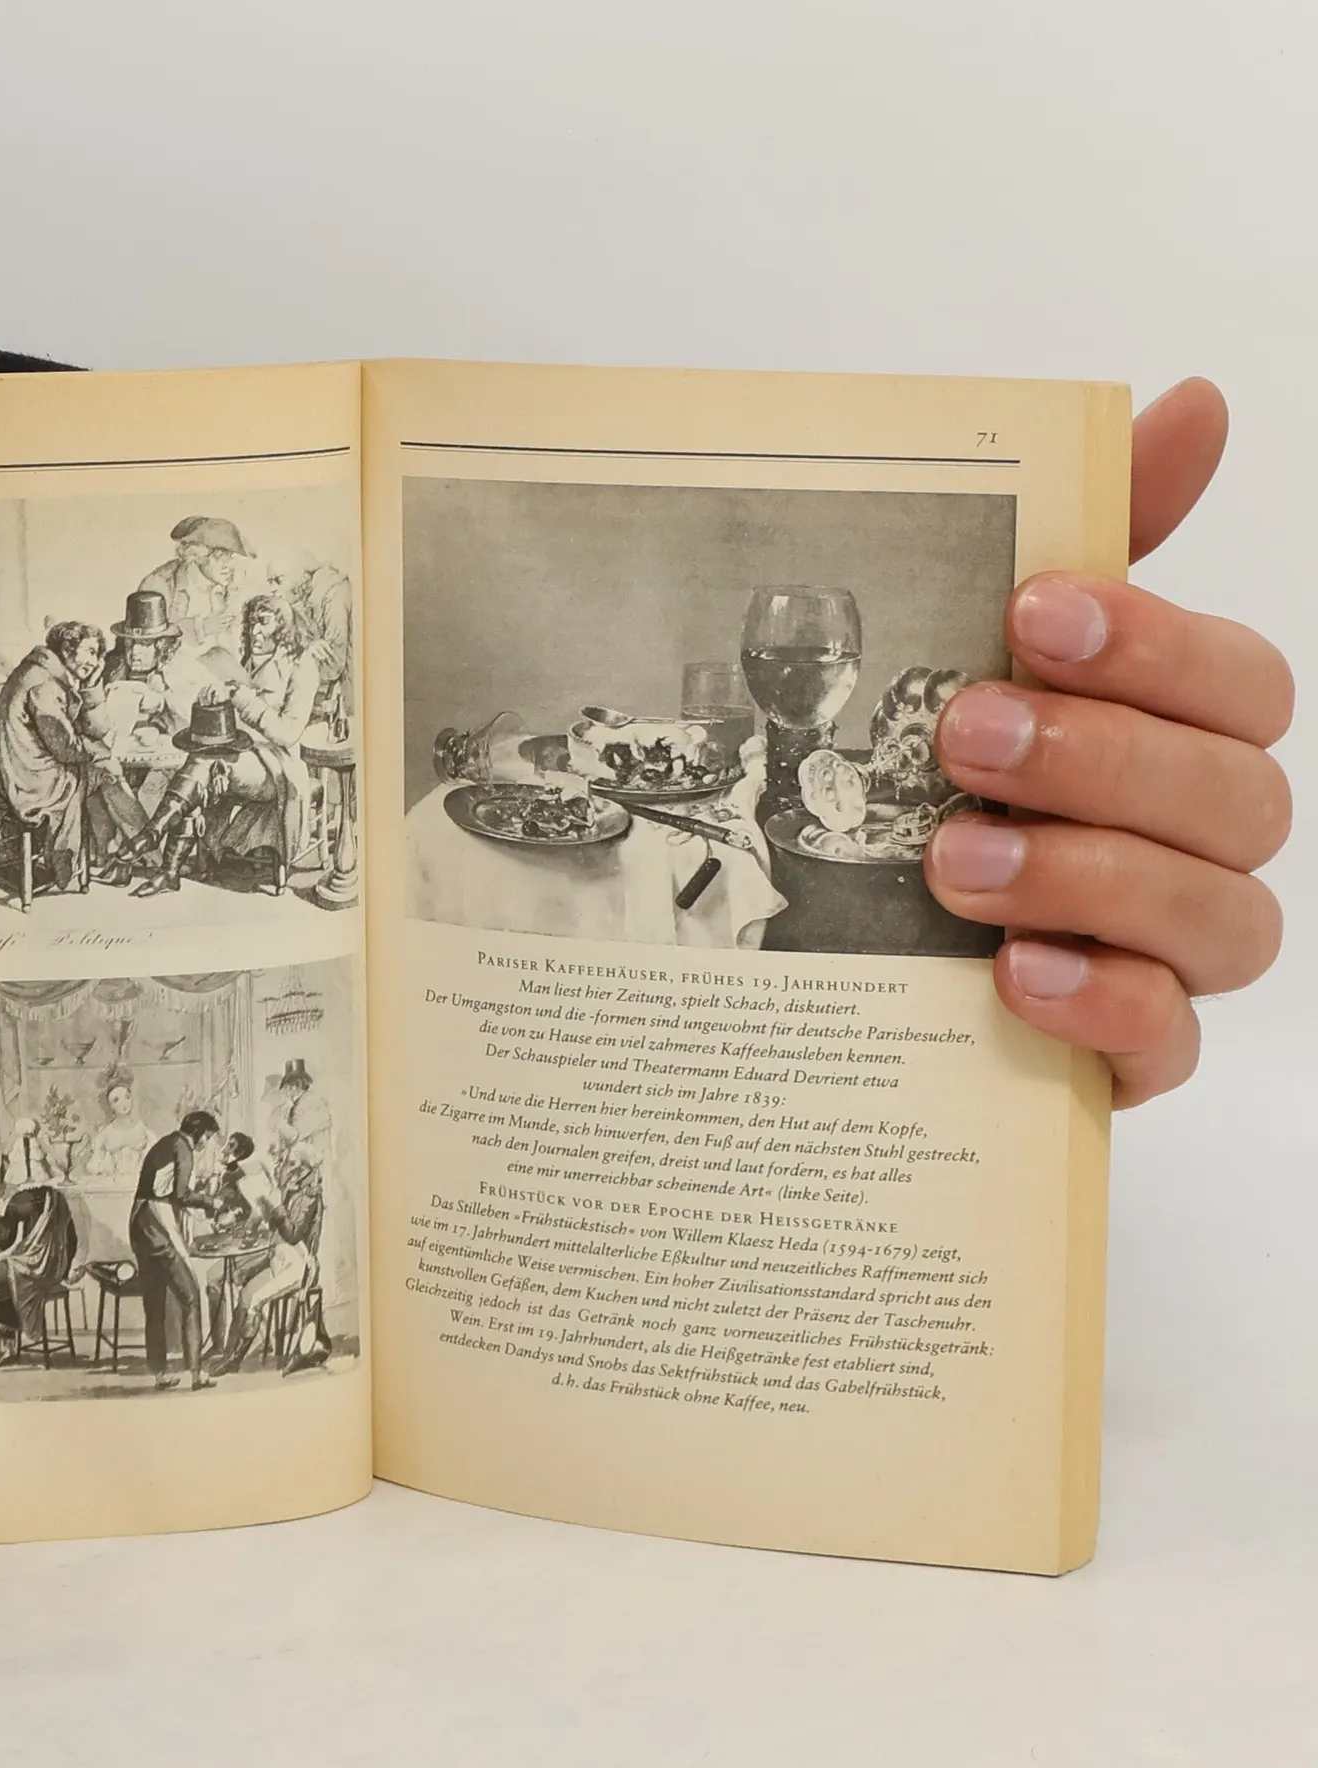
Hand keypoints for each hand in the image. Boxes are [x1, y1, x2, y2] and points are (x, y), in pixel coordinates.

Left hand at [927, 379, 1291, 1107]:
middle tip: (964, 736)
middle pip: (1238, 796)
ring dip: (1090, 876)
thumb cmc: (948, 780)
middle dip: (1101, 757)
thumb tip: (1196, 402)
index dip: (1154, 643)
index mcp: (1184, 736)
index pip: (1241, 683)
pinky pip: (1169, 1043)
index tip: (1032, 612)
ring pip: (1224, 918)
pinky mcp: (1127, 1050)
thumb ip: (1097, 540)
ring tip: (956, 862)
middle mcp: (1199, 840)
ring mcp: (1173, 952)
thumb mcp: (990, 653)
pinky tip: (1014, 973)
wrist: (842, 941)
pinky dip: (1102, 1002)